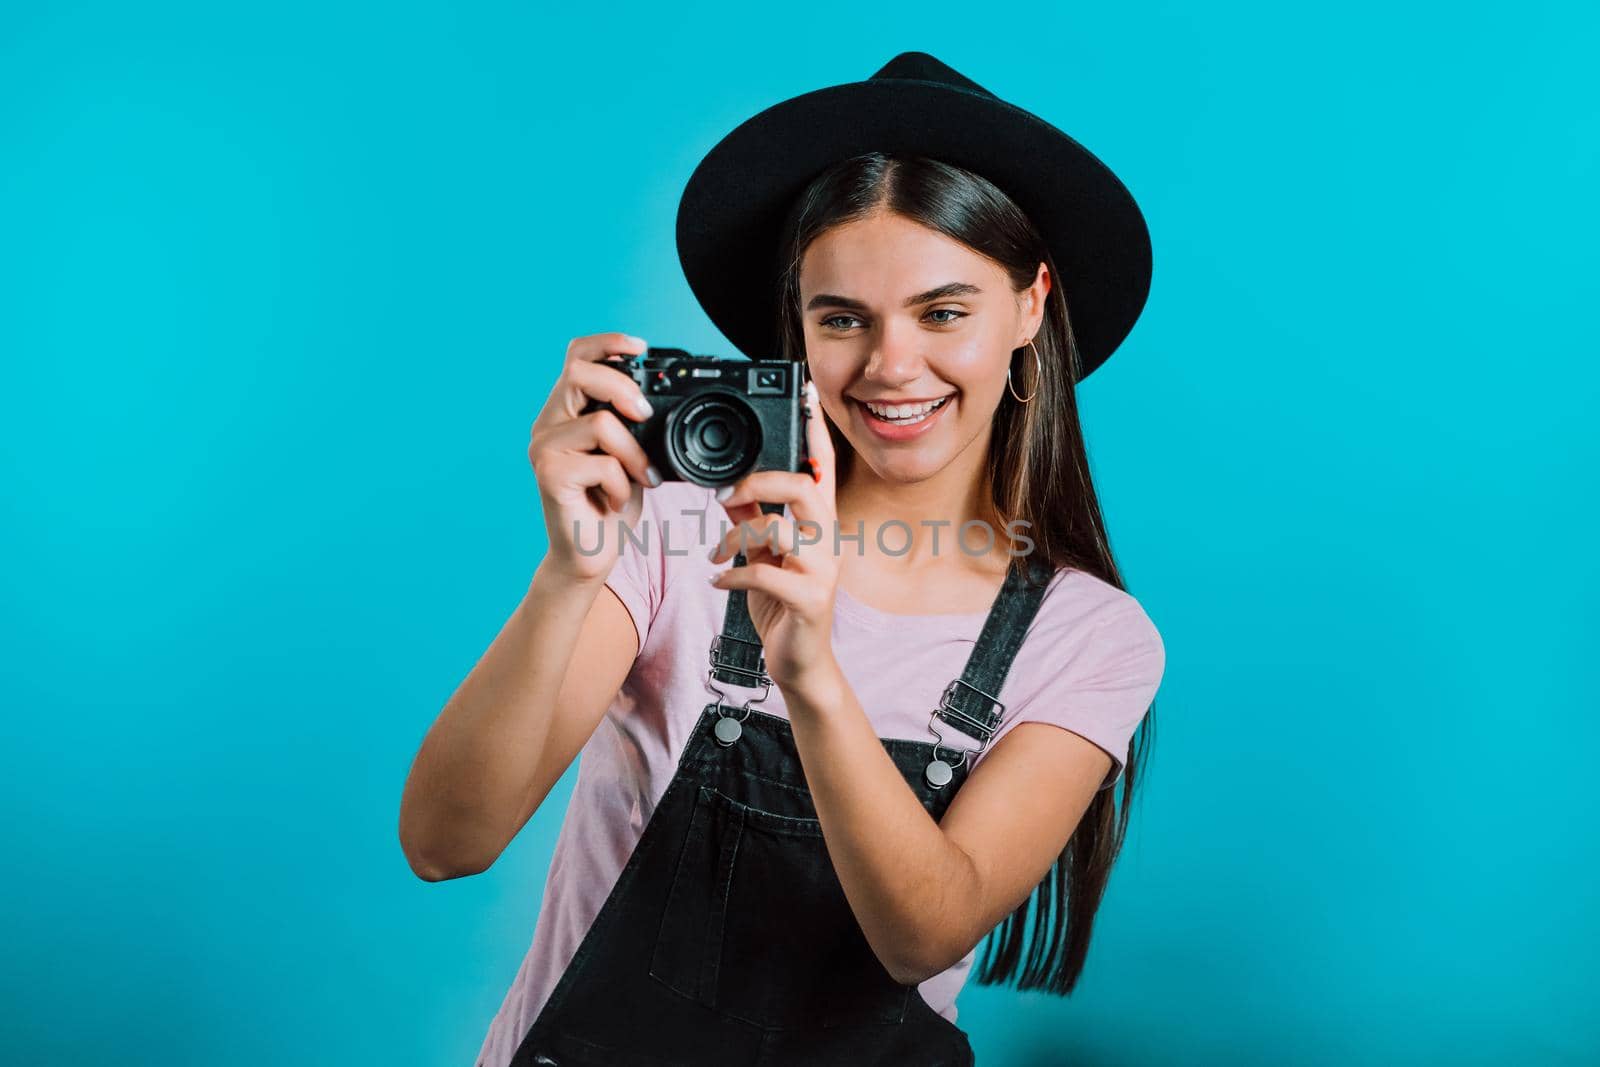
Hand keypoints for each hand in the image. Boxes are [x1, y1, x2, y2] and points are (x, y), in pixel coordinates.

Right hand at [528, 332, 661, 584]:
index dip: (607, 343)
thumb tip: (658, 398)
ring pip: (598, 422)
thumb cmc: (609, 504)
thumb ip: (631, 423)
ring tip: (639, 477)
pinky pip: (601, 463)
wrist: (589, 554)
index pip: (576, 356)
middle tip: (646, 415)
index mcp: (566, 412)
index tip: (641, 347)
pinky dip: (622, 483)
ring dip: (633, 453)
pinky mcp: (549, 476)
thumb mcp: (628, 453)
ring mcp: (544, 449)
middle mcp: (548, 424)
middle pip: (578, 372)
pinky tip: (617, 499)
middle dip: (622, 387)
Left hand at [708, 379, 838, 691]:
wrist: (799, 663)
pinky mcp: (810, 599)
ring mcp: (823, 570)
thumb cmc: (784, 605)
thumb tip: (727, 489)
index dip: (814, 432)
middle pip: (806, 488)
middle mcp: (828, 541)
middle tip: (726, 494)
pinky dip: (732, 574)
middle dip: (762, 482)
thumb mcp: (764, 556)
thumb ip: (752, 521)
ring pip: (781, 529)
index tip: (804, 392)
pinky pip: (764, 573)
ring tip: (715, 553)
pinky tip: (718, 581)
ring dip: (736, 535)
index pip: (822, 468)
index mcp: (819, 524)